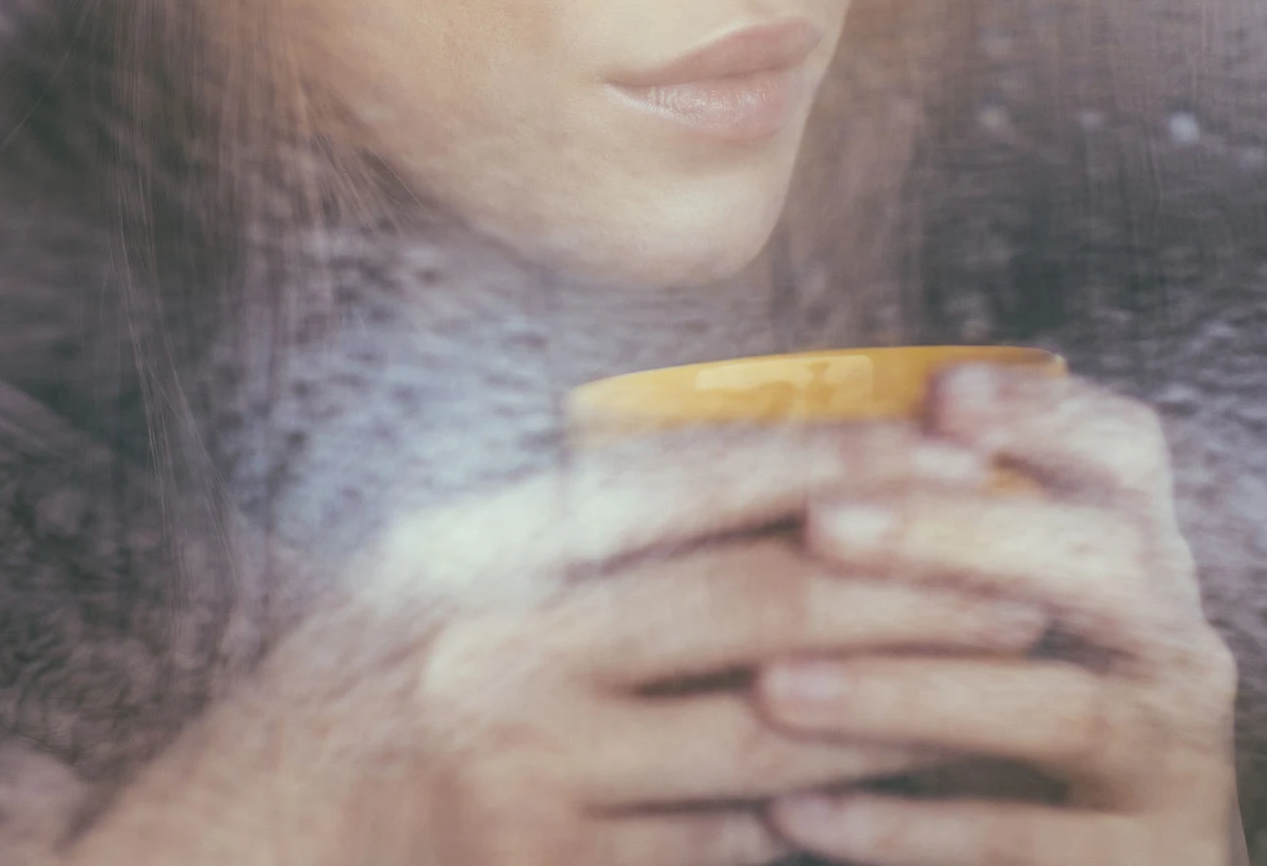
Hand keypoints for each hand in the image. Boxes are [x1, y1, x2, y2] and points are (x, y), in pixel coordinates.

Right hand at [66, 424, 1049, 865]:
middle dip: (911, 585)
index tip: (950, 443)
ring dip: (902, 715)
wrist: (237, 843)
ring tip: (1000, 683)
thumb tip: (734, 469)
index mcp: (475, 546)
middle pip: (757, 608)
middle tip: (1029, 573)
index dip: (834, 457)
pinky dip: (820, 836)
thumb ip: (560, 530)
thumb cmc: (339, 699)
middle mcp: (497, 653)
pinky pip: (722, 861)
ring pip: (770, 747)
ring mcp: (524, 782)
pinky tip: (898, 812)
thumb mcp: (423, 575)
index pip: (688, 480)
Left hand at [756, 368, 1241, 864]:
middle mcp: (1173, 646)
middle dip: (957, 534)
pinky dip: (905, 830)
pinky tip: (794, 810)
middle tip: (823, 523)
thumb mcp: (988, 612)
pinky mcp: (1149, 862)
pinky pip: (1023, 845)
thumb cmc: (1005, 720)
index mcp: (1133, 559)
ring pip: (1060, 709)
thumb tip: (767, 448)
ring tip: (773, 685)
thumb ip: (922, 535)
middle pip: (1101, 560)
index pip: (1125, 453)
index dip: (1045, 413)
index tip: (941, 392)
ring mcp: (1174, 761)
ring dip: (907, 692)